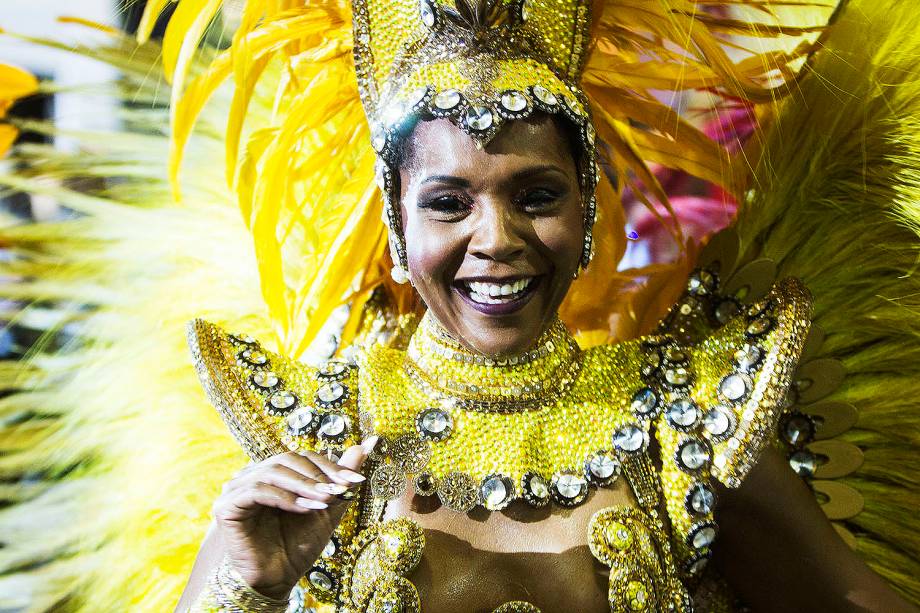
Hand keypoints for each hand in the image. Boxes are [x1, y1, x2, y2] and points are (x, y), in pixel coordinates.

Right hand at [211, 436, 377, 599]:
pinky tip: (304, 509)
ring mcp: (237, 489)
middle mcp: (253, 476)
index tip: (356, 480)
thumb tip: (367, 444)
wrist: (277, 578)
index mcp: (274, 473)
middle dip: (318, 475)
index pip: (303, 457)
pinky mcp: (227, 506)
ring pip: (274, 471)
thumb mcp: (327, 508)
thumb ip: (341, 477)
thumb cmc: (298, 544)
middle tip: (339, 492)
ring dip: (304, 486)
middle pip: (288, 459)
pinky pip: (257, 491)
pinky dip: (284, 497)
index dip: (330, 466)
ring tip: (325, 502)